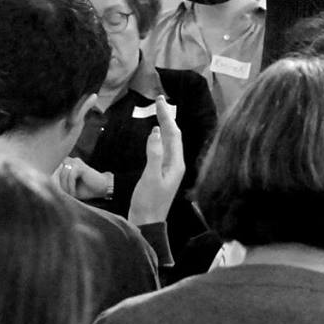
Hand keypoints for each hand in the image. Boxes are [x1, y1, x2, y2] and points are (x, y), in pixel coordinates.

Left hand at [56, 156, 115, 200]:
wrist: (102, 188)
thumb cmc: (85, 189)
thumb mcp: (69, 188)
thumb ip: (59, 185)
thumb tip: (47, 187)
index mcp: (66, 164)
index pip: (52, 171)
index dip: (52, 183)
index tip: (55, 194)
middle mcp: (69, 161)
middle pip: (56, 173)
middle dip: (59, 186)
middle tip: (64, 196)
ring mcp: (75, 162)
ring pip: (63, 174)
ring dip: (65, 187)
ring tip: (70, 195)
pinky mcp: (80, 166)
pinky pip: (71, 175)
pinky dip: (71, 186)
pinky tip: (74, 193)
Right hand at [126, 98, 185, 226]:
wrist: (146, 223)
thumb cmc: (148, 202)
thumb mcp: (150, 177)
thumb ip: (154, 154)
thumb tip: (156, 131)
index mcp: (176, 164)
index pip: (174, 134)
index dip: (167, 117)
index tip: (159, 100)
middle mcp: (176, 164)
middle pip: (173, 136)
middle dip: (167, 118)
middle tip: (159, 100)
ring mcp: (169, 169)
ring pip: (169, 142)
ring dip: (164, 126)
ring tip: (159, 111)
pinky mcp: (161, 173)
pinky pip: (163, 149)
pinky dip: (160, 138)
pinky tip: (155, 135)